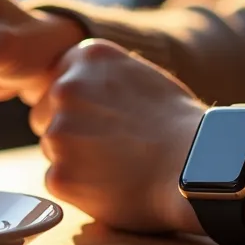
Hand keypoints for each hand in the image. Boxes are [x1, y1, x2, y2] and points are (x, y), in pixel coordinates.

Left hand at [30, 39, 204, 233]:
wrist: (199, 169)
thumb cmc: (178, 126)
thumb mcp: (139, 75)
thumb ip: (98, 77)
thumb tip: (69, 86)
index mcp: (85, 56)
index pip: (57, 82)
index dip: (82, 105)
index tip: (109, 119)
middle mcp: (65, 88)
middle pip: (45, 115)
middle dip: (71, 131)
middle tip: (113, 145)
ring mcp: (59, 132)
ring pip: (52, 149)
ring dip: (75, 159)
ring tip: (119, 164)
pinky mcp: (58, 174)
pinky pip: (57, 180)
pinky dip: (79, 188)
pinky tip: (113, 184)